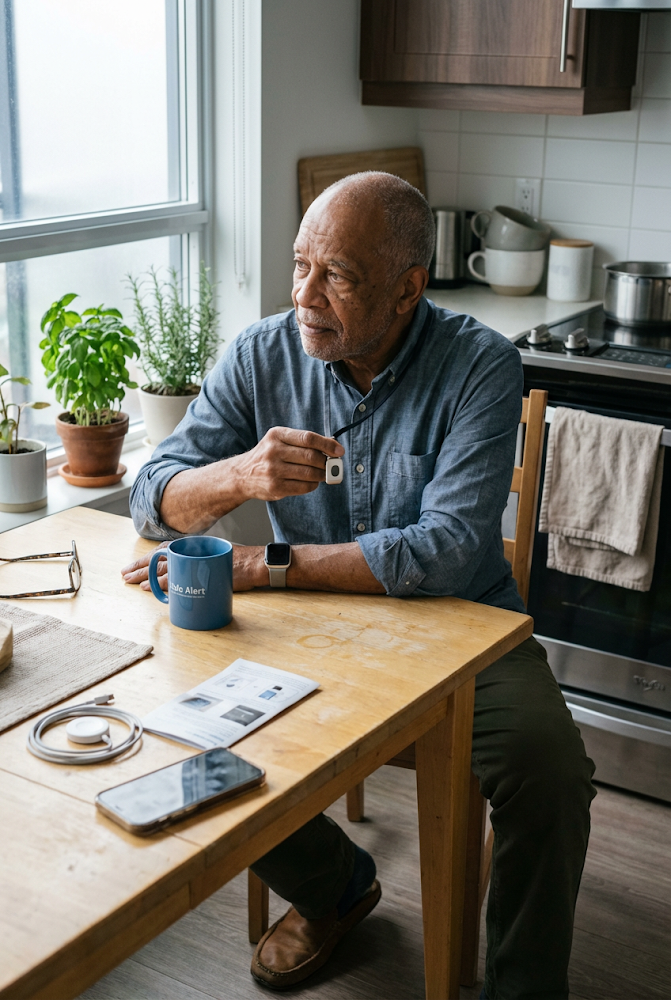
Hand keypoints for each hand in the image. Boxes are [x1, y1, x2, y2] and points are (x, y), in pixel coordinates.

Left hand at [121, 542, 265, 591]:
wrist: (257, 563)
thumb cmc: (242, 562)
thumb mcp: (216, 556)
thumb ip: (200, 561)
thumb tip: (187, 572)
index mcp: (194, 546)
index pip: (163, 550)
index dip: (147, 557)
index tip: (134, 565)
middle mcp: (191, 551)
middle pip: (157, 558)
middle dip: (139, 566)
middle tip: (124, 573)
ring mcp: (194, 563)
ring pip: (161, 569)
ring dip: (143, 576)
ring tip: (130, 581)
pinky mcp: (199, 575)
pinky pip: (173, 579)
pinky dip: (158, 584)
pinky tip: (147, 588)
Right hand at [232, 427, 343, 501]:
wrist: (242, 475)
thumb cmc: (266, 455)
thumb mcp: (278, 440)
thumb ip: (301, 442)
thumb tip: (331, 447)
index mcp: (277, 435)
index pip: (308, 438)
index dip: (327, 444)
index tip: (339, 451)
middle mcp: (274, 451)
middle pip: (311, 456)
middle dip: (326, 462)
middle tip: (332, 464)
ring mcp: (274, 471)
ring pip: (310, 473)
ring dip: (322, 474)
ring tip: (324, 473)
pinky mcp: (276, 487)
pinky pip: (304, 487)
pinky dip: (313, 484)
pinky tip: (312, 482)